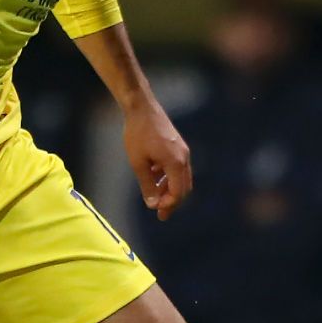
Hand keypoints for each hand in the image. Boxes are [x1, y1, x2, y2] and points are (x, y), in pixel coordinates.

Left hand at [122, 103, 191, 220]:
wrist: (141, 108)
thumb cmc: (137, 134)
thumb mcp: (138, 163)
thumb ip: (147, 185)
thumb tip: (153, 204)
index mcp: (176, 163)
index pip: (178, 192)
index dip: (169, 204)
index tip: (157, 211)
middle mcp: (183, 158)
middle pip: (184, 187)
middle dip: (172, 201)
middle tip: (161, 214)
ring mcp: (182, 151)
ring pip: (181, 178)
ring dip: (170, 189)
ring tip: (155, 198)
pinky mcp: (177, 146)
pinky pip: (177, 167)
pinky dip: (168, 177)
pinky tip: (154, 178)